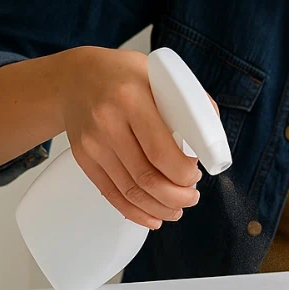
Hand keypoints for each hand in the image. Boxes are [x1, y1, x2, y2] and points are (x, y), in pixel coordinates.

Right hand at [58, 46, 208, 228]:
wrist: (76, 78)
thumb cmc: (123, 75)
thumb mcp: (157, 73)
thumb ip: (189, 99)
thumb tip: (212, 133)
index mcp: (133, 98)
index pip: (160, 150)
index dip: (183, 172)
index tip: (196, 173)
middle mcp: (108, 122)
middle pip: (146, 176)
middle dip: (176, 196)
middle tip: (192, 197)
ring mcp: (93, 143)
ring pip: (130, 190)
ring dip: (159, 207)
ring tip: (177, 209)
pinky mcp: (84, 159)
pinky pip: (111, 193)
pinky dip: (134, 211)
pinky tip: (151, 216)